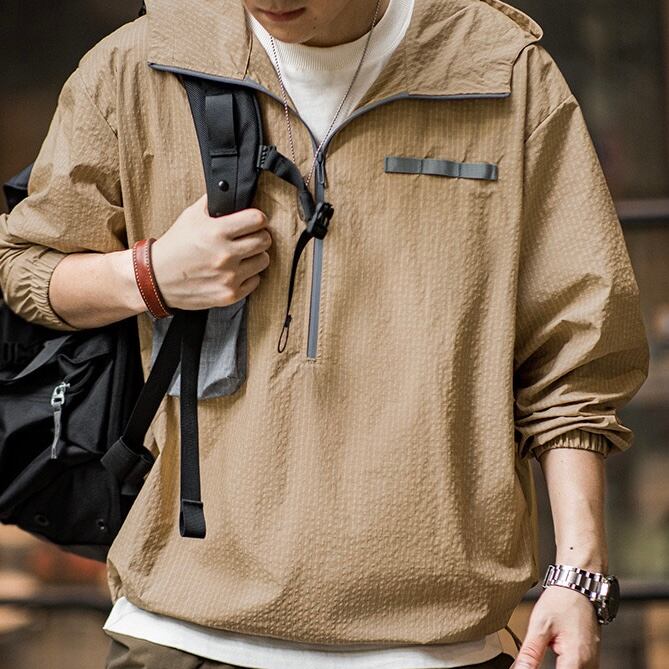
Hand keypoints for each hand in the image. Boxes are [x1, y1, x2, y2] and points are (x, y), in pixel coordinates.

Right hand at [151, 193, 271, 309]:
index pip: (257, 219)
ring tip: (243, 255)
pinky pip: (256, 281)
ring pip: (263, 261)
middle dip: (259, 236)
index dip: (258, 218)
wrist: (157, 278)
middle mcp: (225, 255)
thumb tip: (230, 190)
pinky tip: (237, 271)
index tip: (254, 221)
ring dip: (256, 257)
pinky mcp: (230, 294)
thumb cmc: (175, 247)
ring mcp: (229, 276)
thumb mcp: (190, 216)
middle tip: (250, 237)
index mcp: (216, 232)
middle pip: (265, 240)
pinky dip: (249, 276)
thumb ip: (212, 203)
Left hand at [512, 585, 600, 668]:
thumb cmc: (561, 601)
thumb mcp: (539, 625)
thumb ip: (530, 652)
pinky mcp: (590, 659)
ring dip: (557, 668)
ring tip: (542, 653)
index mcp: (576, 659)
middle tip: (532, 661)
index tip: (529, 667)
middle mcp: (589, 665)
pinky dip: (565, 667)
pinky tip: (555, 662)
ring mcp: (592, 663)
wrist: (578, 586)